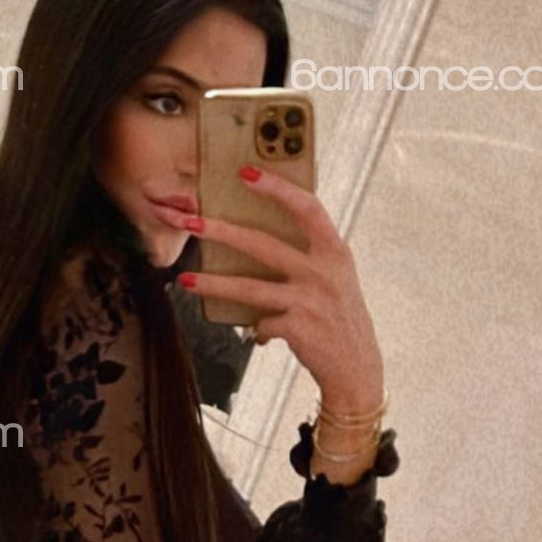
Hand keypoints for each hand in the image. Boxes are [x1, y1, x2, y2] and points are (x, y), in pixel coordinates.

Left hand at [160, 165, 383, 417]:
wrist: (356, 367)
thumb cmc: (340, 319)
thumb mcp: (337, 278)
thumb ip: (311, 256)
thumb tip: (264, 240)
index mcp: (335, 251)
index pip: (306, 207)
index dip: (277, 188)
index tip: (246, 173)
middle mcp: (322, 272)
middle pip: (262, 244)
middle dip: (221, 231)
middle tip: (191, 223)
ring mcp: (308, 300)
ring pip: (249, 287)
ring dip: (213, 283)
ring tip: (186, 279)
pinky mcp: (296, 328)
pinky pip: (261, 324)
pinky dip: (257, 330)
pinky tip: (260, 336)